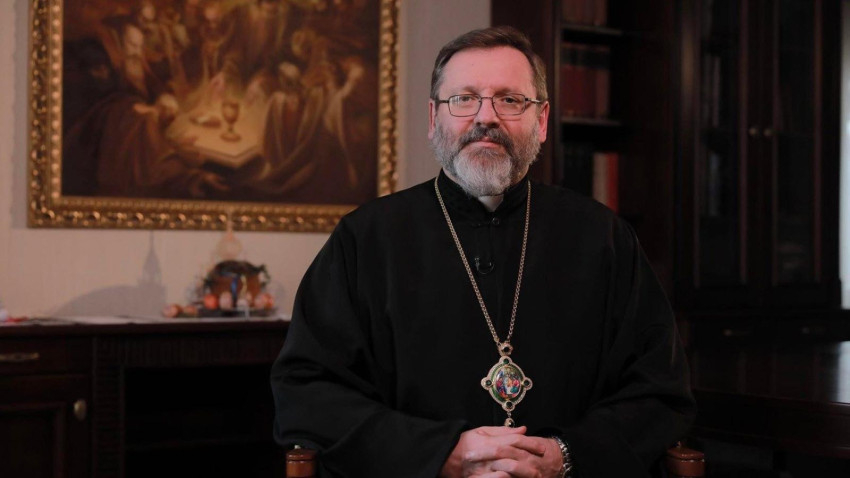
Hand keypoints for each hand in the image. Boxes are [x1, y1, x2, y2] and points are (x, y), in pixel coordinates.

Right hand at [440, 426, 560, 477]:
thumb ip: (503, 431)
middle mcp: (486, 455)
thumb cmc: (465, 443)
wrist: (444, 457)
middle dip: (529, 458)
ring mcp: (482, 469)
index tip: (542, 448)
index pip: (513, 440)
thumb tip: (523, 429)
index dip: (530, 443)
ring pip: (506, 470)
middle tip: (543, 463)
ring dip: (522, 472)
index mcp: (487, 440)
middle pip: (513, 455)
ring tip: (534, 474)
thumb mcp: (482, 431)